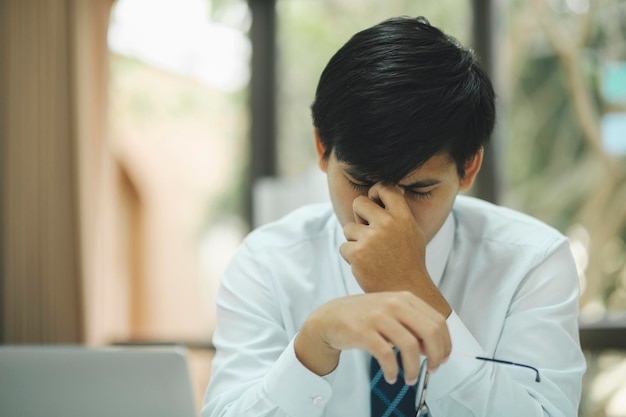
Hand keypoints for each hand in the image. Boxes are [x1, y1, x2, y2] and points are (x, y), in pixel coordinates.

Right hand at [294, 292, 450, 382]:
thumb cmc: (364, 317)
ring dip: (414, 368)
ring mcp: (378, 316)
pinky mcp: (363, 331)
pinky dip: (393, 370)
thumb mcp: (392, 313)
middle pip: (430, 331)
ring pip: (410, 346)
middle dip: (436, 356)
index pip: (438, 321)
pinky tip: (392, 376)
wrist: (330, 317)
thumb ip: (413, 326)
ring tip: (410, 378)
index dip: (445, 344)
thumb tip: (432, 349)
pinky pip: (386, 355)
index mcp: (405, 298)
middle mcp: (394, 304)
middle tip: (432, 370)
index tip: (443, 359)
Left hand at [339, 183, 449, 315]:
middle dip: (359, 216)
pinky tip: (366, 265)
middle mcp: (387, 224)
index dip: (375, 191)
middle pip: (358, 203)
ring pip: (348, 227)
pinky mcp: (357, 253)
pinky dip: (351, 256)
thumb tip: (381, 190)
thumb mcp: (411, 231)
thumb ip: (397, 211)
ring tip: (371, 254)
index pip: (385, 187)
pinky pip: (344, 246)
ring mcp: (371, 238)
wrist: (406, 290)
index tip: (374, 201)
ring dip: (355, 240)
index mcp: (403, 216)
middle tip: (369, 231)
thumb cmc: (408, 260)